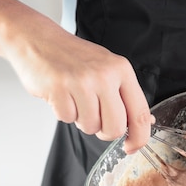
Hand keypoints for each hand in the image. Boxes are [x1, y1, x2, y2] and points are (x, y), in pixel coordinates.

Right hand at [5, 25, 152, 152]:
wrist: (38, 39)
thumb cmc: (74, 57)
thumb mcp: (107, 69)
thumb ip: (125, 96)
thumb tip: (147, 123)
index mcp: (121, 70)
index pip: (140, 113)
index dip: (139, 137)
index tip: (132, 147)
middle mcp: (104, 75)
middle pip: (115, 127)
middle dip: (105, 132)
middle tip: (96, 119)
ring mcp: (81, 81)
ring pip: (90, 126)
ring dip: (81, 120)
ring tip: (75, 99)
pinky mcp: (59, 88)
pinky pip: (67, 119)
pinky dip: (64, 113)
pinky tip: (62, 95)